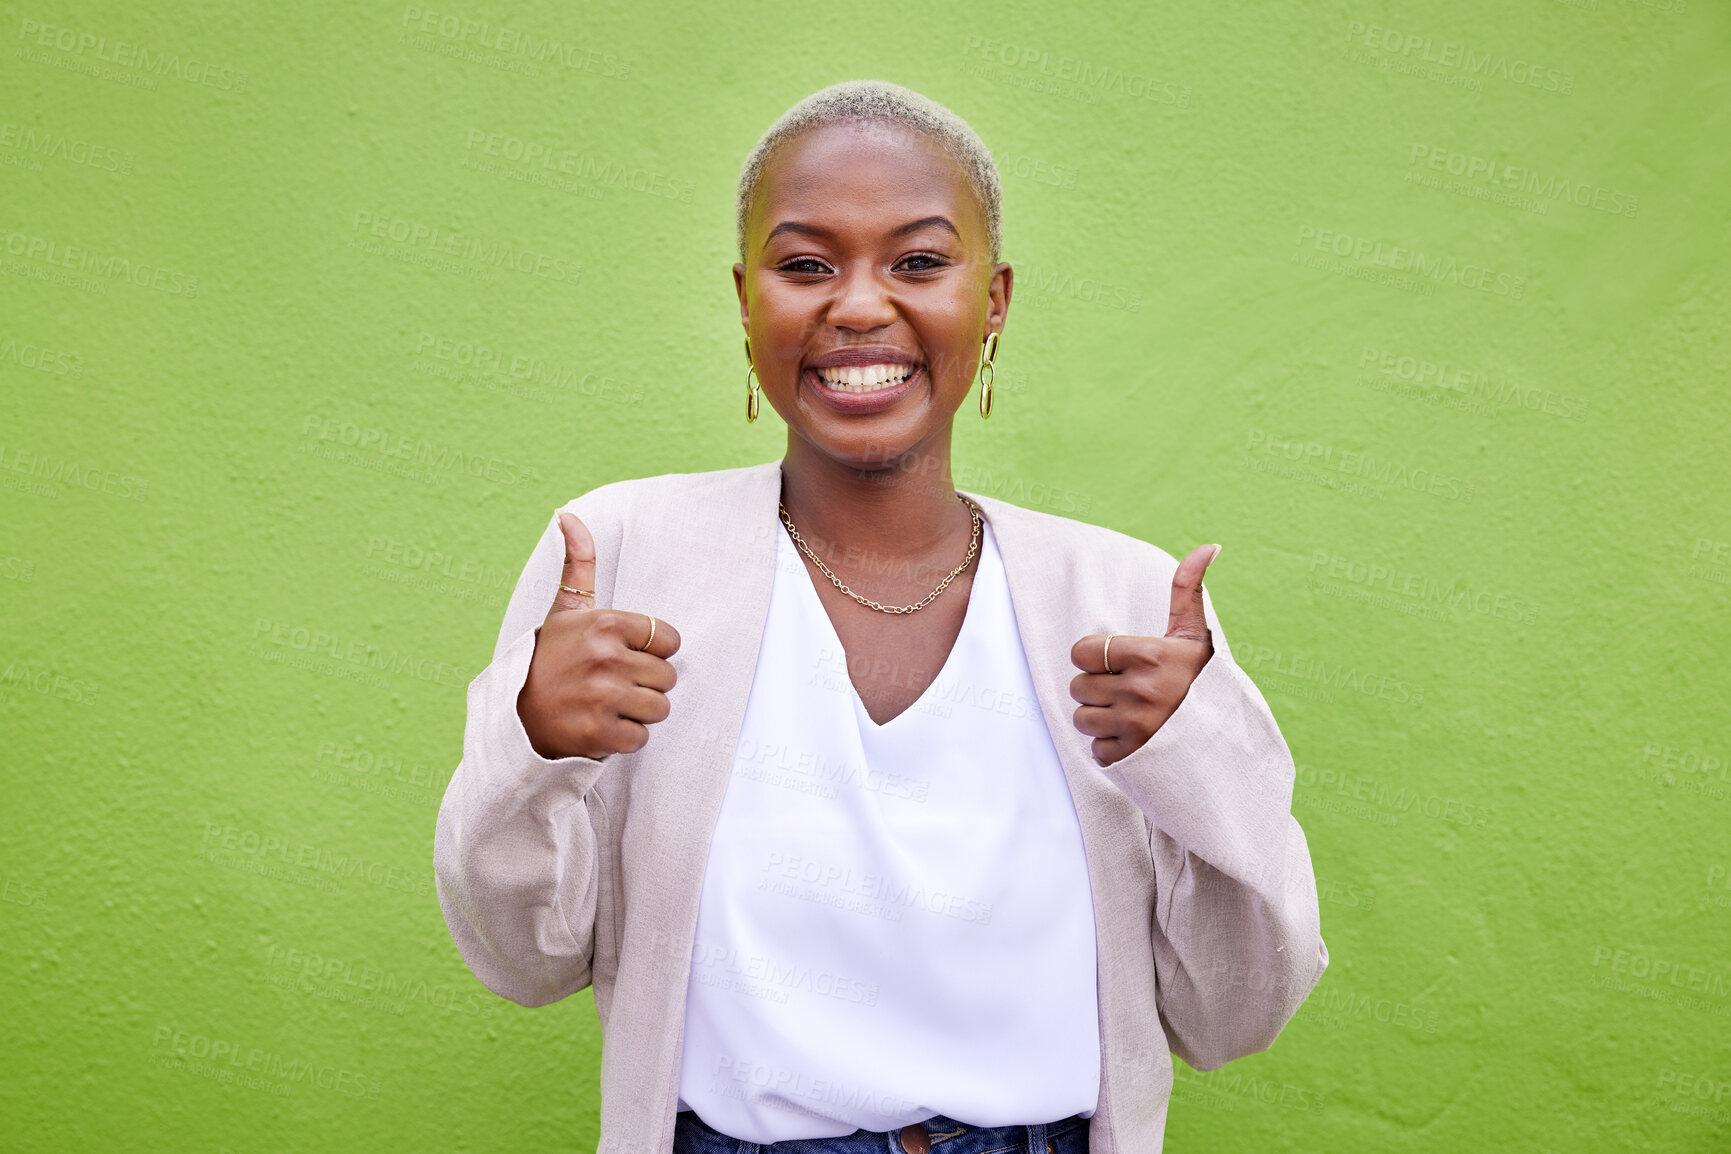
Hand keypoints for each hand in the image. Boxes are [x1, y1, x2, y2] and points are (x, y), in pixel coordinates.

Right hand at [517, 512, 681, 759]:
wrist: (513, 716)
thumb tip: (567, 514)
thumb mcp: (564, 610)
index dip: (650, 650)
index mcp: (605, 623)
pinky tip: (600, 725)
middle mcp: (606, 658)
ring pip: (660, 708)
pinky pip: (642, 737)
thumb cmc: (549, 659)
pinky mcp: (601, 734)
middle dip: (644, 683)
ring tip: (607, 703)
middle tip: (611, 683)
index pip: (668, 640)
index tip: (623, 655)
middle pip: (668, 677)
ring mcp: (603, 697)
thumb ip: (578, 563)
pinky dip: (625, 737)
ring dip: (638, 711)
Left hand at [1069, 543, 1220, 766]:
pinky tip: (1135, 738)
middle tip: (1129, 691)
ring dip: (1100, 718)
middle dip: (1098, 688)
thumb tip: (1208, 546)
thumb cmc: (1203, 681)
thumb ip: (1187, 590)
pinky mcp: (1131, 757)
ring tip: (1131, 713)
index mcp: (1148, 656)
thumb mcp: (1193, 635)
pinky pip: (1096, 749)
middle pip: (1078, 687)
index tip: (1119, 663)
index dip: (1095, 657)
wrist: (1227, 739)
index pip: (1082, 652)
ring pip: (1082, 718)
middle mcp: (1139, 692)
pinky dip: (1111, 747)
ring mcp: (1134, 727)